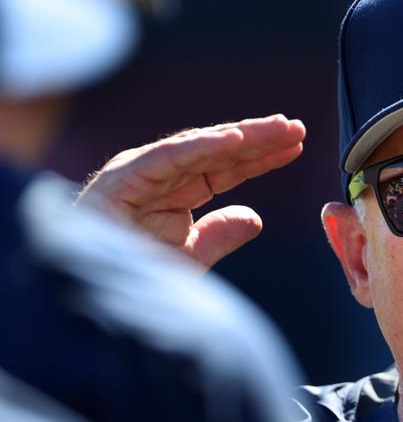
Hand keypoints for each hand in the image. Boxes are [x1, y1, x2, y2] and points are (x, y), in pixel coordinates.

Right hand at [77, 114, 304, 269]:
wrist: (87, 294)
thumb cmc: (133, 274)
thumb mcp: (189, 258)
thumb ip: (220, 236)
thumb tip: (254, 218)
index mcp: (176, 192)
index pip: (228, 168)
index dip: (262, 158)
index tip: (296, 147)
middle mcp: (161, 176)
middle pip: (219, 152)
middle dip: (259, 139)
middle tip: (296, 127)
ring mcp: (142, 172)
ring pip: (201, 147)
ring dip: (241, 135)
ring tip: (277, 128)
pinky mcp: (125, 176)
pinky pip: (170, 156)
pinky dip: (202, 146)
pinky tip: (236, 139)